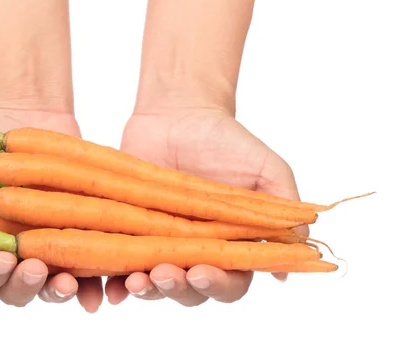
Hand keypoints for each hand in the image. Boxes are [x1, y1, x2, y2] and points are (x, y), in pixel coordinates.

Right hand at [0, 106, 104, 311]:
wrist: (23, 122)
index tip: (3, 256)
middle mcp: (10, 261)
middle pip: (12, 291)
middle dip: (23, 285)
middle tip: (34, 268)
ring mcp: (44, 254)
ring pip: (49, 288)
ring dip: (57, 291)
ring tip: (67, 281)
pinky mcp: (76, 243)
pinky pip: (86, 274)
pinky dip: (93, 287)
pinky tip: (102, 291)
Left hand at [104, 106, 307, 306]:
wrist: (177, 113)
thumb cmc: (226, 142)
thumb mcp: (266, 170)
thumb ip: (284, 210)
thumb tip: (295, 260)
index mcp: (231, 245)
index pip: (230, 281)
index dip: (218, 285)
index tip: (203, 272)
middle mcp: (195, 250)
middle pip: (189, 290)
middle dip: (177, 289)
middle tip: (164, 274)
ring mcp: (160, 242)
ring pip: (153, 283)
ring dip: (144, 290)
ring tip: (135, 281)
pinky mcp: (128, 231)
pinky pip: (118, 263)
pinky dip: (111, 281)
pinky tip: (109, 287)